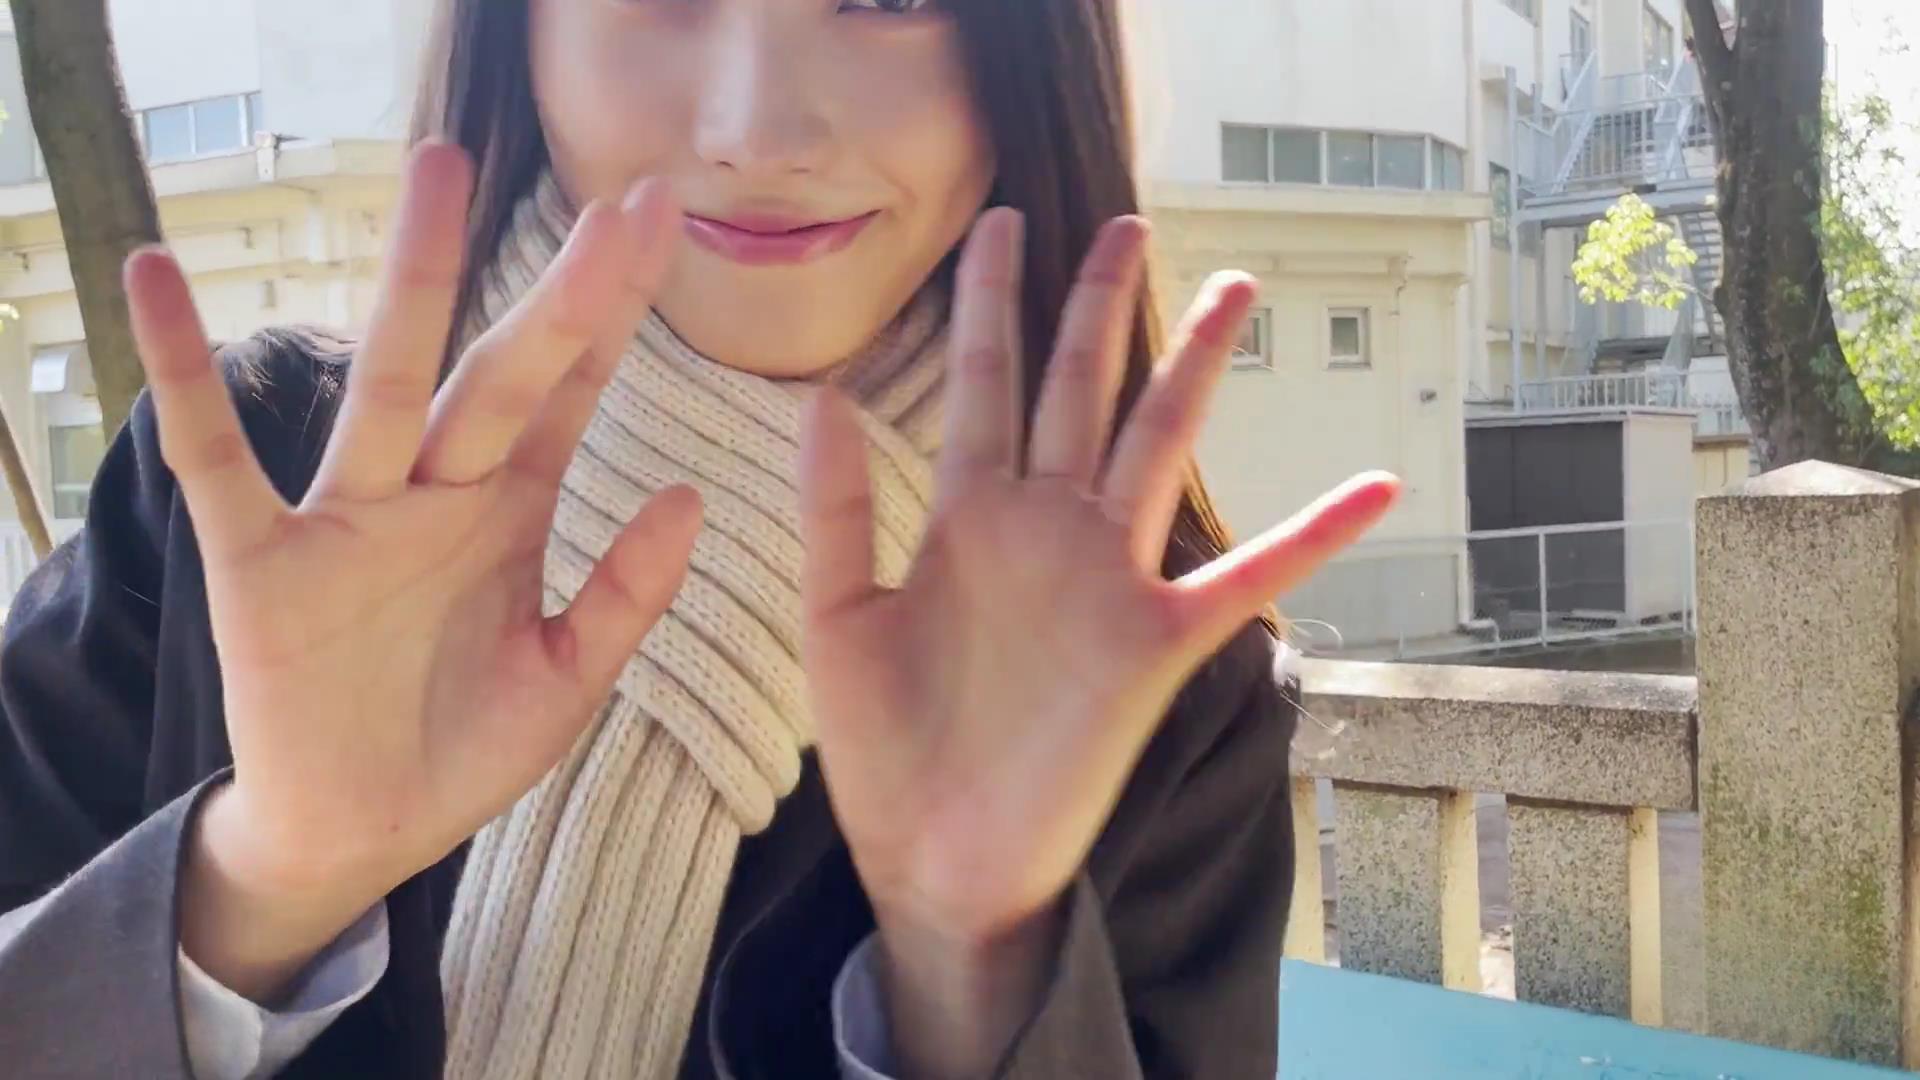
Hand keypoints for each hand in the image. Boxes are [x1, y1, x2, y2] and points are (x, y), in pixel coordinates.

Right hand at [133, 144, 700, 999]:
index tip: (663, 227)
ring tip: (439, 173)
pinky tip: (157, 281)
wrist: (362, 835)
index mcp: (509, 511)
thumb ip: (627, 592)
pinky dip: (184, 378)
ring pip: (390, 386)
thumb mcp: (569, 677)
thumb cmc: (463, 748)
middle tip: (625, 198)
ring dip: (415, 283)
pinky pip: (217, 462)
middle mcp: (436, 494)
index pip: (571, 393)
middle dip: (562, 291)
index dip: (615, 315)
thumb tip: (692, 495)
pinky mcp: (264, 562)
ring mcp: (350, 517)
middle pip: (504, 372)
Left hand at [797, 210, 1397, 1074]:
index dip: (989, 301)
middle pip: (1080, 387)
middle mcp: (1044, 530)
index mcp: (965, 517)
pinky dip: (1311, 536)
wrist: (941, 862)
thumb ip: (837, 511)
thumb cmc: (884, 754)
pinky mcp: (1155, 645)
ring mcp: (1106, 581)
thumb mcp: (838, 622)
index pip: (983, 381)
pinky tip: (1376, 486)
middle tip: (1121, 221)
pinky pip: (1247, 579)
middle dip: (1098, 304)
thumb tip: (823, 394)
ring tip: (1234, 288)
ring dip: (1194, 368)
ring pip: (1157, 444)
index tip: (1000, 222)